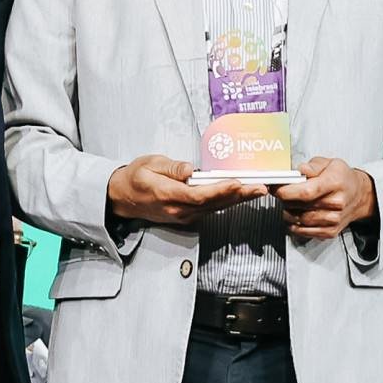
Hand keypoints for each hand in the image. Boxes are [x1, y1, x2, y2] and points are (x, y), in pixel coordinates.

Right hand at [107, 154, 263, 226]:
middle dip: (239, 195)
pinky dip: (227, 202)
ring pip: (215, 208)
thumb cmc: (136, 178)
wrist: (123, 197)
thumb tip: (189, 170)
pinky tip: (241, 195)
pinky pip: (211, 209)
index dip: (221, 190)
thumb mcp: (150, 164)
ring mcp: (184, 216)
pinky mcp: (187, 217)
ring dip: (238, 200)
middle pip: (214, 203)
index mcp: (168, 195)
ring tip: (257, 190)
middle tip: (260, 187)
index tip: (238, 183)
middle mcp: (178, 210)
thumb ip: (172, 168)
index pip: (200, 195)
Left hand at [277, 157, 375, 240]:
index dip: (286, 191)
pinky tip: (297, 214)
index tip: (276, 188)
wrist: (359, 196)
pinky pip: (302, 232)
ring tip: (292, 203)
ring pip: (298, 220)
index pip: (306, 192)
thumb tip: (300, 169)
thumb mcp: (330, 163)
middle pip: (299, 206)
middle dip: (285, 199)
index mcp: (335, 183)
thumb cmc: (342, 178)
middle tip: (284, 192)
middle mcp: (336, 203)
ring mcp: (333, 220)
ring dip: (288, 212)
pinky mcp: (329, 232)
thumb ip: (313, 165)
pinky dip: (294, 224)